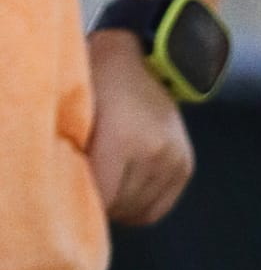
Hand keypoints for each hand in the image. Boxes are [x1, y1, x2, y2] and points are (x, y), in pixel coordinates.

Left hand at [86, 32, 194, 227]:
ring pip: (137, 211)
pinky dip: (136, 207)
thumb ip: (71, 155)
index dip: (79, 199)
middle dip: (98, 200)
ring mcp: (174, 161)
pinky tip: (122, 189)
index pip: (99, 197)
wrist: (138, 58)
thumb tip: (67, 196)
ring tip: (103, 181)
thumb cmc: (95, 83)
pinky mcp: (185, 167)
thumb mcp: (74, 113)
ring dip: (117, 204)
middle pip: (118, 206)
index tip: (66, 191)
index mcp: (124, 139)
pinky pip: (155, 209)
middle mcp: (155, 153)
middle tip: (83, 180)